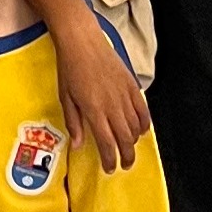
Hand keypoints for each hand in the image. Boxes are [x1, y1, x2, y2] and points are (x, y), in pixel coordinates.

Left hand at [54, 17, 147, 171]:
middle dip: (126, 156)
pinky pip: (143, 109)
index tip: (110, 169)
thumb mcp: (65, 98)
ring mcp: (124, 95)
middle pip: (125, 139)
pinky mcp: (132, 85)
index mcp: (94, 111)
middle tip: (124, 165)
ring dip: (135, 142)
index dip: (110, 160)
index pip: (106, 143)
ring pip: (136, 126)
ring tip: (130, 149)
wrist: (82, 42)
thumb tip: (78, 146)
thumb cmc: (69, 69)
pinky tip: (142, 130)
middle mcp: (112, 106)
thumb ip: (74, 123)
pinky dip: (145, 123)